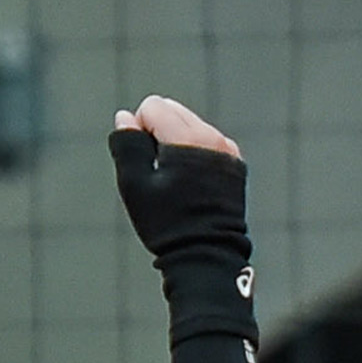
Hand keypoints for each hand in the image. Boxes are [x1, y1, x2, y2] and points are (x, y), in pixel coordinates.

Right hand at [108, 95, 251, 344]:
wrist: (207, 255)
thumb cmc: (167, 223)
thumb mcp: (135, 185)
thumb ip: (127, 145)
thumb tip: (126, 117)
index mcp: (189, 138)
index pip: (153, 107)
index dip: (138, 131)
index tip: (144, 164)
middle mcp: (214, 138)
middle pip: (172, 110)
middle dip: (157, 132)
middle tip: (158, 173)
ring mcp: (228, 151)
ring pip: (189, 125)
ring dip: (175, 143)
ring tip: (175, 181)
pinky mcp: (235, 165)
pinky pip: (206, 143)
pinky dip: (193, 154)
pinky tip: (190, 183)